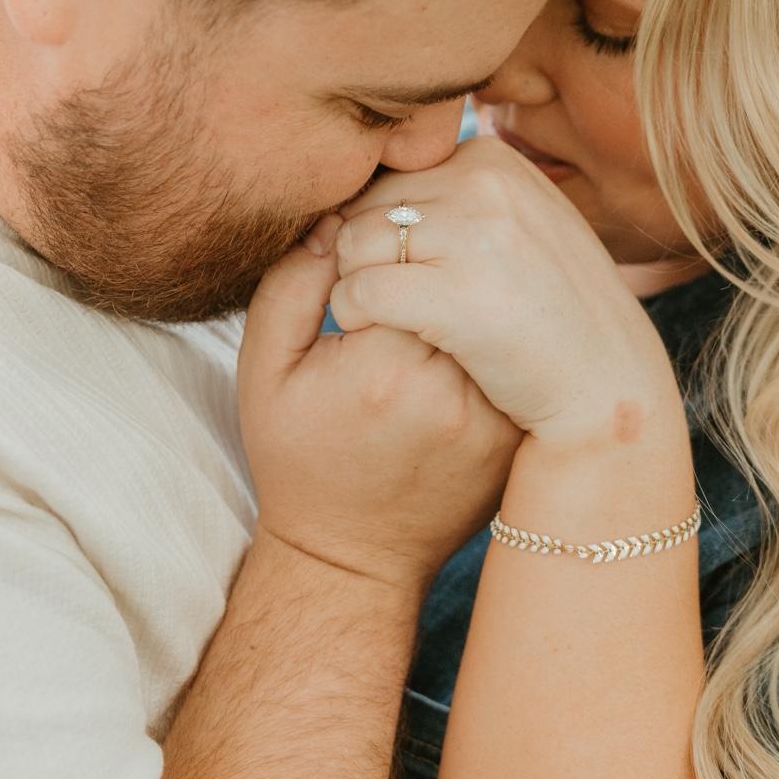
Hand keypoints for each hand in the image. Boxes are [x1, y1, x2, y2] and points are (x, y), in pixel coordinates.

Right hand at [238, 213, 521, 595]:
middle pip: (456, 276)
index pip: (405, 256)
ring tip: (434, 302)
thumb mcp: (264, 373)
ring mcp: (492, 412)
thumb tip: (337, 222)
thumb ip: (289, 287)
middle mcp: (451, 389)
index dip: (382, 244)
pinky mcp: (513, 429)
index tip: (364, 262)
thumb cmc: (298, 459)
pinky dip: (489, 331)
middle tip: (406, 273)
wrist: (353, 556)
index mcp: (383, 366)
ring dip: (465, 292)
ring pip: (491, 307)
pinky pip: (510, 351)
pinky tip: (461, 336)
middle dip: (429, 262)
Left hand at [329, 138, 685, 454]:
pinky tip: (373, 333)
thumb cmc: (556, 311)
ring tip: (384, 317)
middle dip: (360, 254)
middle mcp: (483, 184)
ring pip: (353, 244)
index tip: (402, 269)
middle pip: (365, 206)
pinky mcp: (455, 296)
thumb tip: (368, 186)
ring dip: (351, 284)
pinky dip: (353, 315)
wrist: (608, 382)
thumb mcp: (521, 225)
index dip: (380, 226)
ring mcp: (473, 237)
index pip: (390, 174)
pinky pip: (359, 290)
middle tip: (387, 300)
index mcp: (492, 158)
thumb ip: (458, 197)